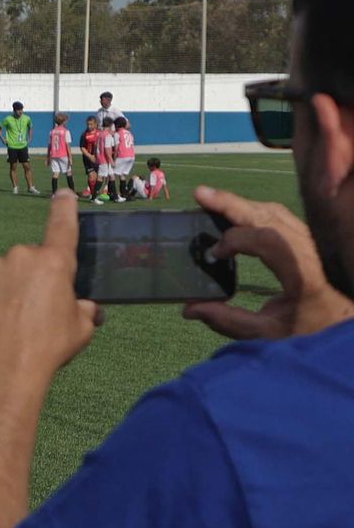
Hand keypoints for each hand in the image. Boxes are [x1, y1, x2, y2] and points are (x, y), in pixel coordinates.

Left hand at [0, 191, 100, 374]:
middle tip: (35, 310)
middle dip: (33, 278)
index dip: (65, 208)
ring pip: (3, 272)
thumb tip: (89, 307)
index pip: (62, 225)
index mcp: (55, 261)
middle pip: (30, 260)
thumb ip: (85, 308)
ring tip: (11, 320)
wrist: (6, 368)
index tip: (64, 195)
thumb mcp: (82, 328)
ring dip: (8, 288)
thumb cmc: (50, 348)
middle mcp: (22, 256)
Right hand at [184, 185, 353, 339]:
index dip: (234, 240)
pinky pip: (282, 217)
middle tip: (200, 194)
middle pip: (268, 215)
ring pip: (275, 212)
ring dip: (242, 205)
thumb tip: (189, 309)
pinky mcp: (312, 240)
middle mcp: (312, 249)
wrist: (347, 321)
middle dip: (231, 203)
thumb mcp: (270, 333)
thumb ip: (228, 321)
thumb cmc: (313, 331)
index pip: (265, 238)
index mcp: (304, 272)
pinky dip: (255, 212)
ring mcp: (314, 241)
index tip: (214, 255)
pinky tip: (236, 215)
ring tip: (211, 201)